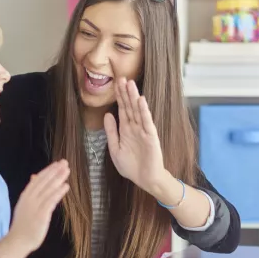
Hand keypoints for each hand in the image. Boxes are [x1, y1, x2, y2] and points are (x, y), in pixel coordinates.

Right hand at [7, 160, 69, 252]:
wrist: (18, 240)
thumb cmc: (23, 224)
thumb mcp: (24, 204)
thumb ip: (31, 191)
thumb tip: (34, 176)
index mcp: (25, 195)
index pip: (38, 179)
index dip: (48, 170)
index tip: (56, 164)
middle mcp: (30, 198)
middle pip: (44, 181)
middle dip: (55, 171)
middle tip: (64, 162)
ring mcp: (35, 206)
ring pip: (48, 189)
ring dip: (58, 178)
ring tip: (66, 171)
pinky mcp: (41, 214)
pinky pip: (51, 200)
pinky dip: (58, 192)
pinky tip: (65, 186)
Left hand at [104, 77, 165, 191]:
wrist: (145, 180)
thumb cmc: (131, 166)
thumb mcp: (115, 148)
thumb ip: (111, 132)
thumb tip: (107, 114)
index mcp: (126, 129)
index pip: (122, 109)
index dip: (119, 97)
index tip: (115, 83)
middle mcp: (135, 127)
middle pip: (129, 106)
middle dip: (125, 92)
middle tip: (121, 77)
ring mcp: (143, 130)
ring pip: (137, 110)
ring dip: (134, 97)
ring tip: (130, 84)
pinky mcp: (151, 137)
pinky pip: (147, 122)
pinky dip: (144, 111)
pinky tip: (141, 101)